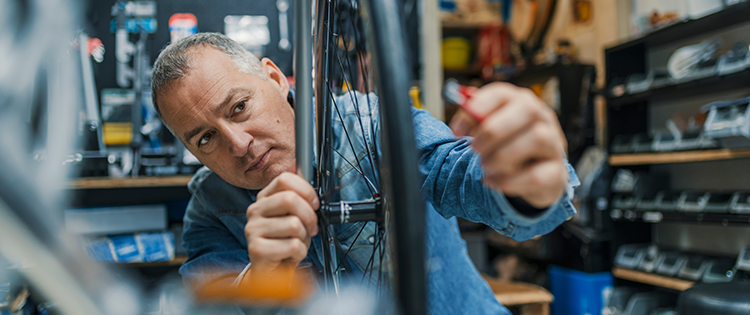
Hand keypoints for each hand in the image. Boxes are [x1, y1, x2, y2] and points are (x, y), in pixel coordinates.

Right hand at [245, 172, 319, 274]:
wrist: (272, 271)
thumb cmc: (284, 241)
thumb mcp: (292, 213)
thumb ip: (295, 191)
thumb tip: (295, 163)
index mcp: (264, 198)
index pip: (285, 179)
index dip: (306, 190)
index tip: (314, 204)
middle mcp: (255, 211)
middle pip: (290, 199)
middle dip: (309, 215)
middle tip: (311, 227)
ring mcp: (253, 229)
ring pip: (294, 224)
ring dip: (304, 238)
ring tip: (297, 242)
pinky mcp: (256, 249)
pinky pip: (292, 245)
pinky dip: (300, 252)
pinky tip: (291, 254)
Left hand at [449, 82, 567, 208]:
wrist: (537, 176)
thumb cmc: (509, 147)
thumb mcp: (491, 132)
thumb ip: (475, 124)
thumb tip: (456, 128)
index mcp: (521, 102)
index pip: (502, 93)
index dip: (476, 109)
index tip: (456, 131)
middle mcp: (542, 118)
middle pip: (527, 109)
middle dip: (493, 131)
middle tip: (474, 149)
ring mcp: (554, 144)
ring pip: (537, 139)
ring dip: (502, 155)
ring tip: (485, 165)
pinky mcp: (556, 172)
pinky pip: (537, 175)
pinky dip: (508, 181)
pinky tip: (492, 181)